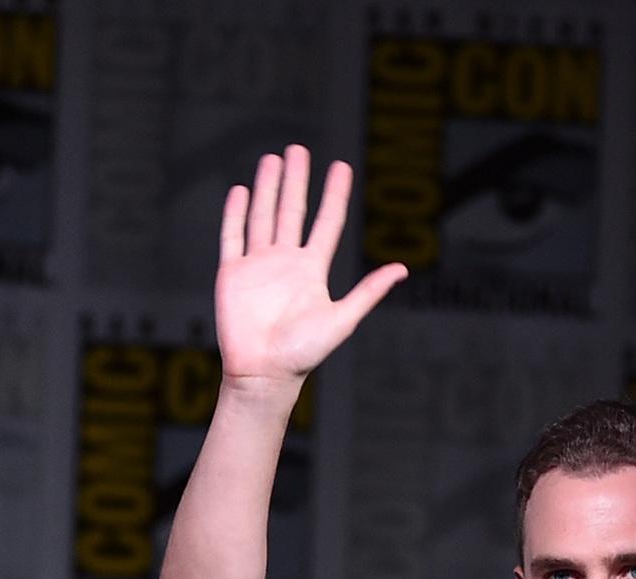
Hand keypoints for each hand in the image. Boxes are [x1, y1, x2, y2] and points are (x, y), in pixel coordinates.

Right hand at [215, 144, 406, 392]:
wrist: (264, 373)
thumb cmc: (304, 353)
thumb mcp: (343, 319)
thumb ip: (369, 291)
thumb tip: (403, 269)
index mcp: (311, 271)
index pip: (326, 224)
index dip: (334, 195)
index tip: (341, 166)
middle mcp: (285, 263)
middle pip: (292, 212)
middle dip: (296, 181)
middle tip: (298, 149)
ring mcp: (258, 266)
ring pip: (263, 216)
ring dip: (267, 188)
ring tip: (273, 159)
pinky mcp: (233, 273)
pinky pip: (233, 237)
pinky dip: (236, 214)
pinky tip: (241, 191)